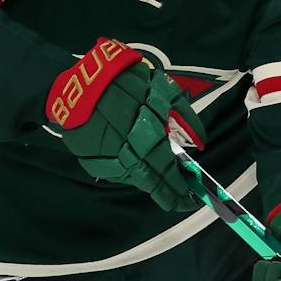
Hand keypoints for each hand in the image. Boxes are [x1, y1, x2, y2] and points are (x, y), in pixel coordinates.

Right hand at [44, 38, 205, 213]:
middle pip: (150, 182)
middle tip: (179, 199)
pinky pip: (116, 171)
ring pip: (133, 179)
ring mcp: (107, 160)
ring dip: (148, 181)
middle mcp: (127, 154)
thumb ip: (185, 118)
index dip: (179, 188)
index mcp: (147, 136)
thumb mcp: (163, 91)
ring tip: (160, 181)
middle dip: (167, 192)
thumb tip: (201, 142)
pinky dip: (129, 170)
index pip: (167, 172)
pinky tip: (134, 163)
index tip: (190, 199)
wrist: (80, 82)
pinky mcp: (93, 161)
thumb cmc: (125, 82)